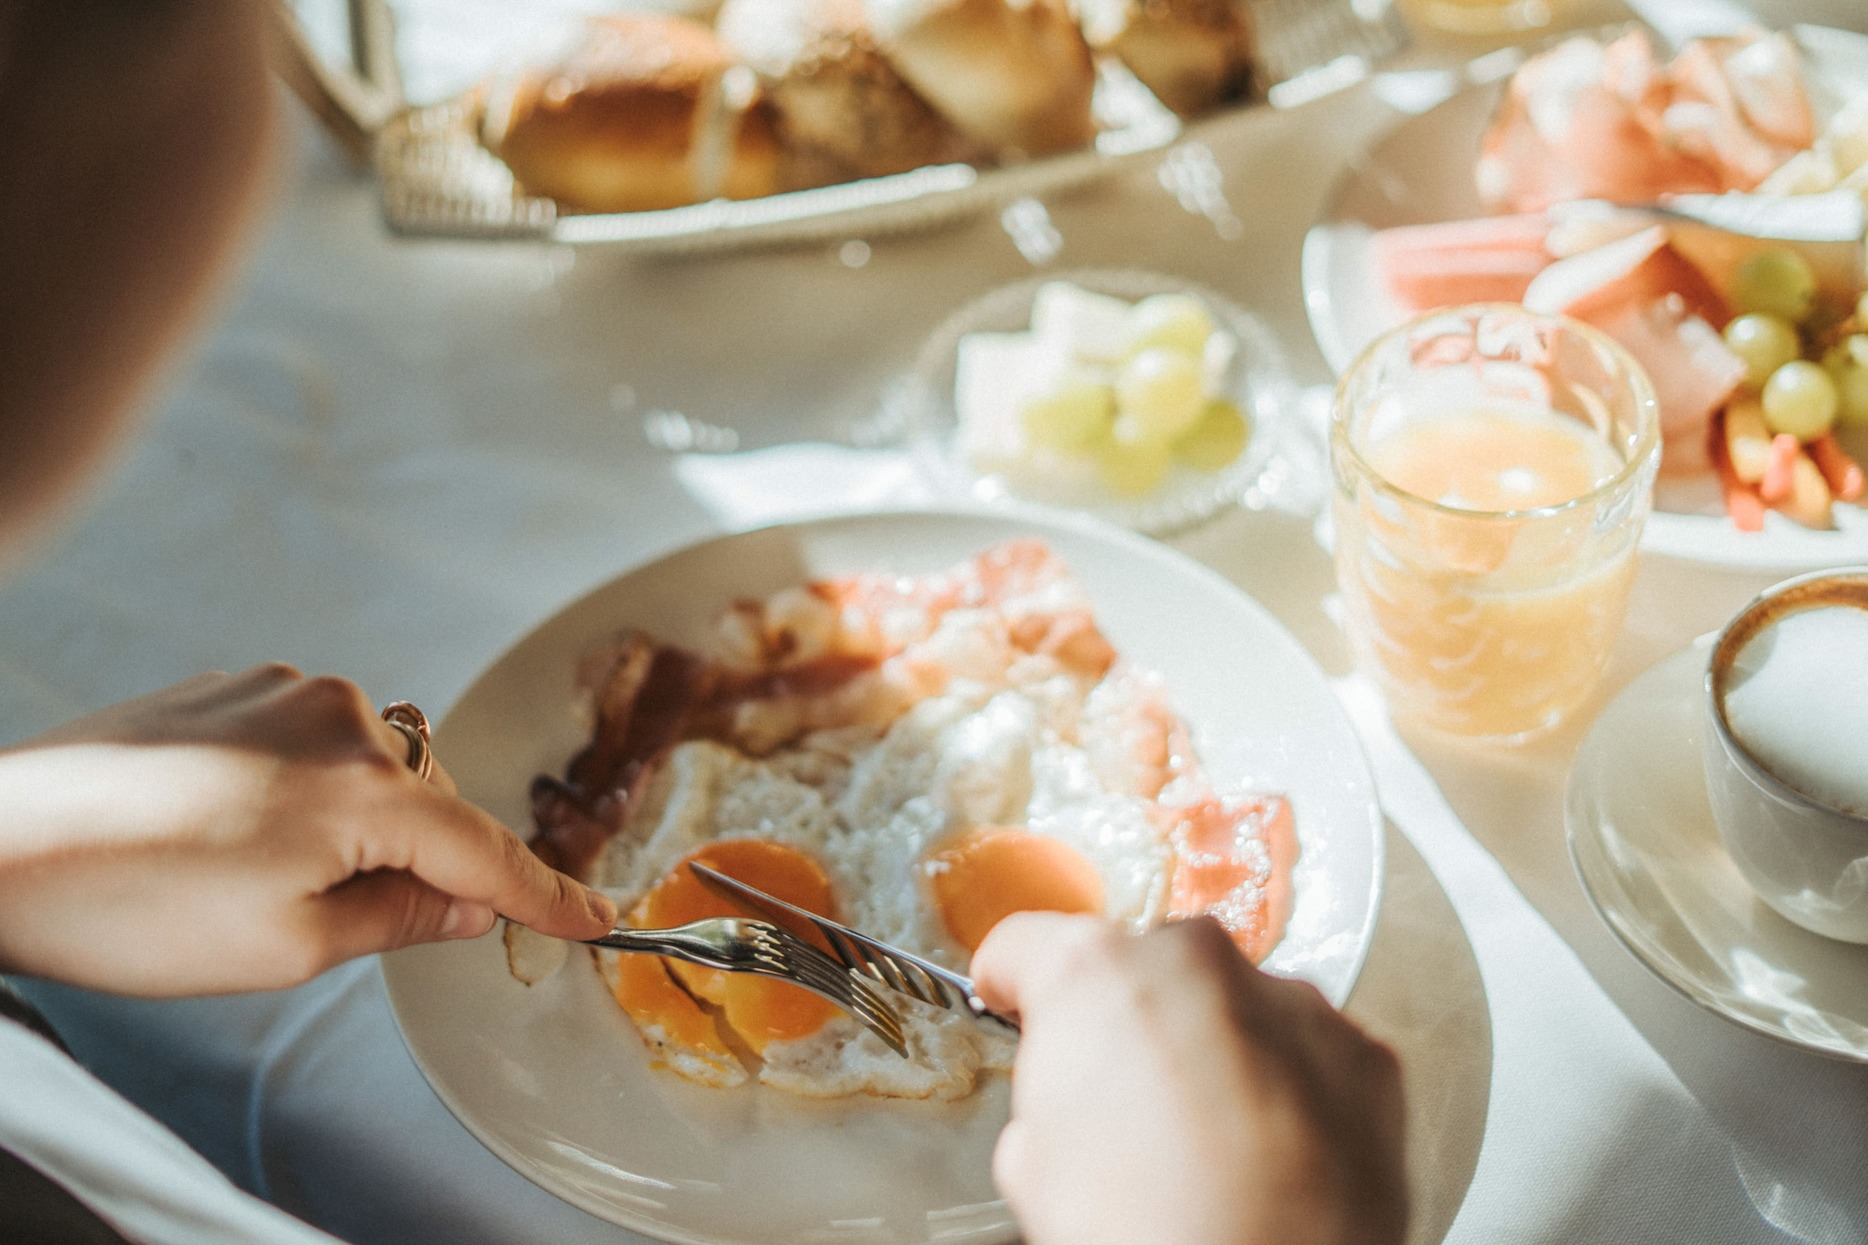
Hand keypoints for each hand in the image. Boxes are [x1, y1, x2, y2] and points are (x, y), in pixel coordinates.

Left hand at [0, 664, 615, 994]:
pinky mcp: (238, 685)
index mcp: (362, 788)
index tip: (596, 915)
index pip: (486, 851)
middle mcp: (339, 716)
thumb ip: (400, 915)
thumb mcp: (285, 946)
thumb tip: (466, 903)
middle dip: (419, 862)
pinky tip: (236, 832)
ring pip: (373, 769)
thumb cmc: (126, 903)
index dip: (545, 895)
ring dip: (358, 823)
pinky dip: (310, 789)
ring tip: (262, 877)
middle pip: (430, 803)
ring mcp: (285, 689)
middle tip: (353, 923)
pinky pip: (316, 740)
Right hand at [971, 913, 1406, 1244]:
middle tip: (1125, 1107)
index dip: (1015, 986)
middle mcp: (1196, 961)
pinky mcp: (1362, 1055)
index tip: (1021, 1009)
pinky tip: (1270, 1157)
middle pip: (1142, 968)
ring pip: (1231, 1006)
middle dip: (1132, 1022)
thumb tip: (1070, 1110)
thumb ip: (1049, 1096)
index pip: (1026, 944)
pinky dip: (1288, 1088)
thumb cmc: (1145, 1233)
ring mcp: (1290, 1001)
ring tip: (1208, 1146)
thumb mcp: (1033, 1167)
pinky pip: (1306, 1051)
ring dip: (1215, 1052)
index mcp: (1095, 972)